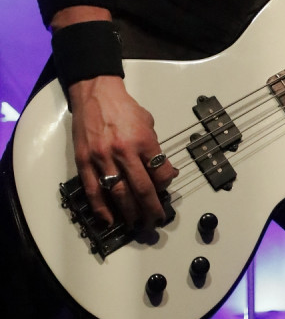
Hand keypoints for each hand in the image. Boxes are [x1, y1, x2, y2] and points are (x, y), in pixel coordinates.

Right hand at [68, 75, 178, 229]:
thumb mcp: (148, 123)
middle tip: (155, 220)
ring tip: (137, 224)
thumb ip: (155, 148)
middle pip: (142, 189)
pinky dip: (101, 208)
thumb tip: (164, 171)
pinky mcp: (85, 161)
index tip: (166, 191)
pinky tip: (109, 219)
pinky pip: (94, 190)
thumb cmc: (123, 108)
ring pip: (118, 194)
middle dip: (151, 209)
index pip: (160, 173)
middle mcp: (124, 151)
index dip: (166, 186)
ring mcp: (102, 158)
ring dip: (129, 213)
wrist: (96, 94)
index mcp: (143, 140)